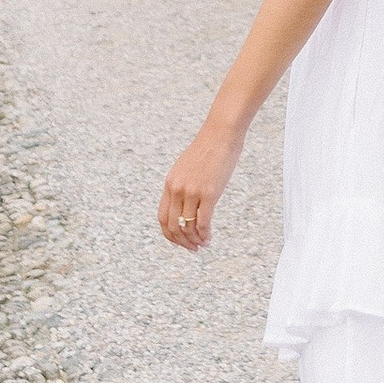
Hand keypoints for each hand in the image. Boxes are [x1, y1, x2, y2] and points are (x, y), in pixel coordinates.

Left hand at [159, 118, 246, 252]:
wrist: (221, 134)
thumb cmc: (208, 149)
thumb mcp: (186, 167)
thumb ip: (183, 185)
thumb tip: (186, 203)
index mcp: (170, 183)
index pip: (162, 217)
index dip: (169, 234)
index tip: (179, 241)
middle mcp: (177, 189)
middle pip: (172, 226)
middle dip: (182, 242)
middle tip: (192, 249)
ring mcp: (192, 192)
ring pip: (187, 227)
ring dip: (194, 241)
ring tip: (202, 245)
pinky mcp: (209, 193)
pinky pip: (202, 222)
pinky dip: (204, 235)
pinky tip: (209, 238)